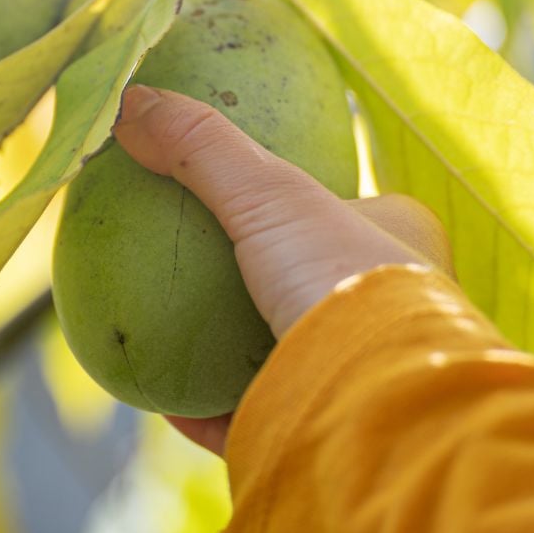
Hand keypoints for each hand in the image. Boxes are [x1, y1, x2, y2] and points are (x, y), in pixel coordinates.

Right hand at [111, 85, 452, 453]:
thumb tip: (128, 99)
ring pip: (289, 357)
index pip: (353, 213)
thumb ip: (203, 147)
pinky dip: (209, 411)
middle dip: (261, 281)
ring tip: (167, 333)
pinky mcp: (323, 433)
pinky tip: (163, 402)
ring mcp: (359, 378)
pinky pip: (257, 418)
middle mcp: (395, 313)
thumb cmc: (343, 277)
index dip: (302, 203)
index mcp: (405, 249)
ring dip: (230, 350)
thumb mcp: (269, 192)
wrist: (377, 402)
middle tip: (197, 270)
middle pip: (314, 287)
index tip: (243, 201)